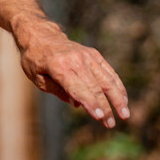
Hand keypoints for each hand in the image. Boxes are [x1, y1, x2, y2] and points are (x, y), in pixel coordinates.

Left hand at [14, 16, 129, 128]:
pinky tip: (123, 100)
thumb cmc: (35, 59)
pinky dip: (118, 86)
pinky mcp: (93, 54)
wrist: (40, 35)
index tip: (100, 117)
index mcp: (58, 66)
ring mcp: (86, 56)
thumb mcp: (37, 78)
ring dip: (117, 98)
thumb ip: (57, 91)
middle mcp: (75, 60)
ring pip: (107, 79)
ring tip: (124, 115)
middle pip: (95, 87)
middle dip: (105, 107)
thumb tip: (77, 104)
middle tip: (110, 124)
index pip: (78, 88)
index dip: (90, 104)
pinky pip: (109, 72)